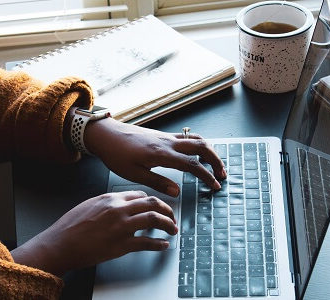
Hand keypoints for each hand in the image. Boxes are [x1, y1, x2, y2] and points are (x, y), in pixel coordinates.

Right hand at [11, 191, 176, 275]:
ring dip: (168, 224)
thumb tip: (123, 204)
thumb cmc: (70, 226)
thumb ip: (109, 203)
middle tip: (172, 217)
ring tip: (172, 229)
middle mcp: (119, 209)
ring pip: (154, 219)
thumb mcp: (90, 204)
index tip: (158, 207)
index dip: (153, 201)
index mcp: (111, 198)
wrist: (59, 244)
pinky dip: (159, 244)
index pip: (141, 195)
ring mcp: (121, 226)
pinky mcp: (121, 245)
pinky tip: (163, 245)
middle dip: (167, 210)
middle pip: (152, 203)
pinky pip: (147, 243)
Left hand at [84, 117, 226, 196]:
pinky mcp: (163, 135)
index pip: (192, 165)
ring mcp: (167, 137)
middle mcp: (168, 142)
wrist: (107, 135)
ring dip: (209, 150)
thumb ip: (158, 182)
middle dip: (216, 160)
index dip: (206, 176)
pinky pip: (187, 137)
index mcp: (162, 154)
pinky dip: (198, 144)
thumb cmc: (117, 155)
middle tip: (222, 174)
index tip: (215, 186)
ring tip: (214, 164)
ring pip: (196, 139)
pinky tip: (197, 153)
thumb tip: (177, 192)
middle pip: (201, 146)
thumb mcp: (134, 174)